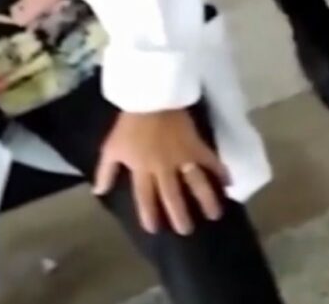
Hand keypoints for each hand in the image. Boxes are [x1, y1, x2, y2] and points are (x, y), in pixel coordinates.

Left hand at [93, 109, 229, 235]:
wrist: (151, 97)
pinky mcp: (196, 145)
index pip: (145, 197)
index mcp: (142, 169)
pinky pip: (211, 161)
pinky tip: (230, 183)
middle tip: (187, 230)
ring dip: (206, 200)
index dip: (149, 214)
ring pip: (196, 183)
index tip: (155, 229)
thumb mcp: (112, 147)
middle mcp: (164, 168)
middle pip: (173, 196)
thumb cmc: (130, 123)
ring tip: (215, 214)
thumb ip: (106, 171)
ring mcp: (183, 157)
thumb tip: (98, 192)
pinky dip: (221, 171)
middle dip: (180, 215)